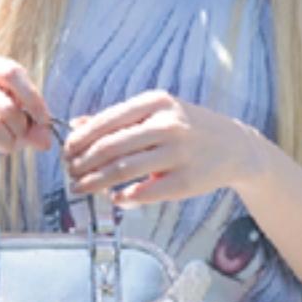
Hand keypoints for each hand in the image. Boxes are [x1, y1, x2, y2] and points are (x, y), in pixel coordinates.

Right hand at [0, 55, 53, 166]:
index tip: (43, 120)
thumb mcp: (26, 120)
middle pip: (5, 105)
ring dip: (5, 141)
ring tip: (6, 144)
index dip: (32, 99)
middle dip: (20, 128)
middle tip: (20, 136)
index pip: (11, 73)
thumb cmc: (3, 122)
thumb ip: (37, 127)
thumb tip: (45, 140)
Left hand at [62, 89, 256, 206]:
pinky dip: (123, 197)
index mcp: (156, 102)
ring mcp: (179, 153)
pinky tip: (114, 198)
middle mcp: (168, 125)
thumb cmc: (189, 129)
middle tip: (69, 175)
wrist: (236, 147)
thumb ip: (118, 119)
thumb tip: (76, 125)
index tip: (66, 153)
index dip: (80, 141)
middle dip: (83, 164)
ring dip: (95, 182)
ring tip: (80, 188)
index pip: (106, 122)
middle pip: (110, 147)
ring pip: (123, 170)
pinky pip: (145, 192)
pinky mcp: (187, 180)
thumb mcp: (157, 112)